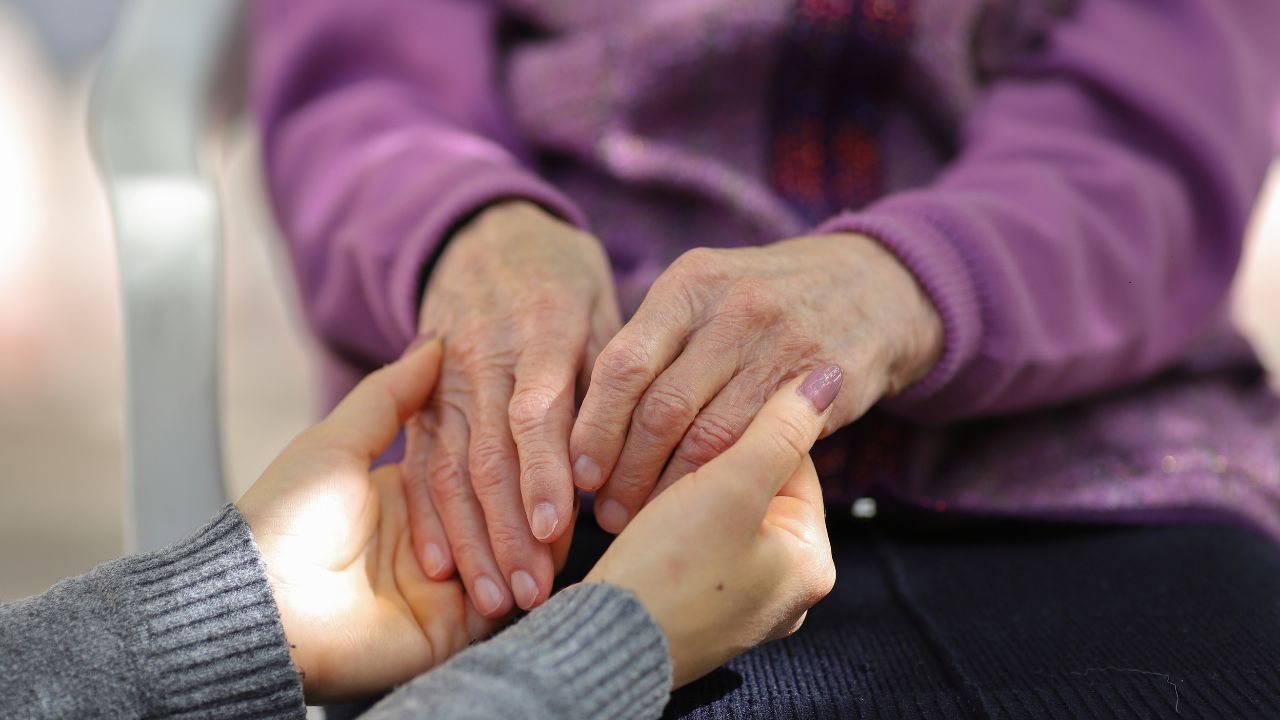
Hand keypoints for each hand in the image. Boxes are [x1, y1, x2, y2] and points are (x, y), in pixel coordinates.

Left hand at [236, 339, 574, 701]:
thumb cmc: (288, 515)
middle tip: (567, 479)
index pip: (474, 469)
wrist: (263, 602)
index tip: (546, 433)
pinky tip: (548, 561)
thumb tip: (434, 344)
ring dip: (535, 544)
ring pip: (509, 559)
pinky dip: (525, 584)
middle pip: (498, 516)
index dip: (510, 455)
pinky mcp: (449, 631)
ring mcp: (443, 589)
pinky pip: (501, 608)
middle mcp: (432, 543)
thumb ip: (389, 396)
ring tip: (563, 524)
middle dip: (532, 503)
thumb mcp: (338, 441)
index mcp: (406, 496)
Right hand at [406, 201, 620, 614]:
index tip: (558, 530)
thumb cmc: (563, 279)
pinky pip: (419, 462)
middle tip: (532, 593)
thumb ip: (611, 377)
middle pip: (489, 453)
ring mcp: (443, 380)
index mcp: (540, 330)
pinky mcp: (419, 398)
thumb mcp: (600, 305)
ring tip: (493, 599)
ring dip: (470, 539)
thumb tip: (632, 455)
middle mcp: (484, 358)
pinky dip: (426, 516)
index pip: (538, 411)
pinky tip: (440, 566)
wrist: (485, 235)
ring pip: (450, 468)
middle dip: (508, 529)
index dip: (544, 472)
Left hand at [570, 234, 941, 531]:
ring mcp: (783, 345)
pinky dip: (722, 484)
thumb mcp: (707, 296)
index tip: (578, 473)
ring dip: (669, 489)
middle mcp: (734, 308)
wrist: (873, 288)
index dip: (595, 427)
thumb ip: (653, 343)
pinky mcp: (823, 385)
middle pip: (660, 408)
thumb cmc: (763, 304)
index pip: (624, 365)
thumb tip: (582, 420)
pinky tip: (701, 505)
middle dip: (626, 470)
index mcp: (691, 284)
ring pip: (708, 438)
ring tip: (643, 517)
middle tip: (606, 510)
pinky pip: (759, 448)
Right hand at [586, 365, 841, 685]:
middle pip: (759, 491)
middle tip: (670, 450)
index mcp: (812, 562)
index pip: (794, 463)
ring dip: (686, 491)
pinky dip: (671, 525)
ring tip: (648, 484)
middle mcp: (786, 589)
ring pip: (722, 516)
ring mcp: (742, 604)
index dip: (747, 428)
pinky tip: (642, 518)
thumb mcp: (732, 487)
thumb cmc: (670, 571)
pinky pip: (696, 547)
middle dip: (714, 464)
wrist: (602, 645)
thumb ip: (780, 428)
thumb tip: (828, 378)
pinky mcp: (699, 610)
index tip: (703, 413)